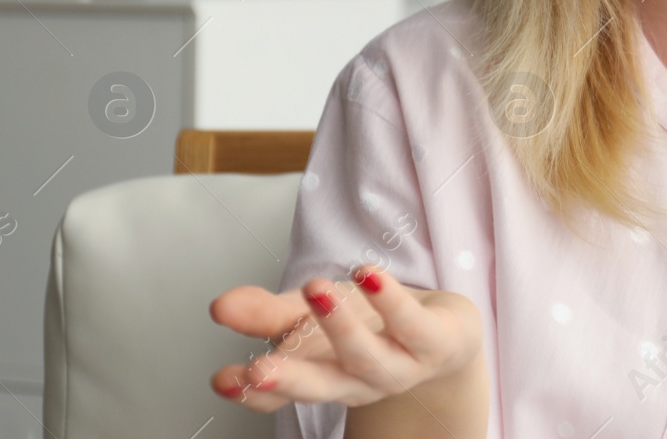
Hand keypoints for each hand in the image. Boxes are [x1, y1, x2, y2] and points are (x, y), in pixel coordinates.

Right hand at [208, 264, 483, 411]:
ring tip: (314, 289)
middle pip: (322, 386)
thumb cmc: (373, 325)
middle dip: (289, 379)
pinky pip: (412, 324)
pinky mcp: (434, 342)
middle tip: (258, 369)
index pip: (279, 392)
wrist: (447, 336)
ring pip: (367, 357)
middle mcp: (357, 380)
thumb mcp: (314, 315)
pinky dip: (391, 300)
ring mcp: (399, 366)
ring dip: (340, 326)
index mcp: (321, 377)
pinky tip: (369, 275)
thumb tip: (219, 306)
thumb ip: (267, 313)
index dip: (250, 390)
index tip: (222, 379)